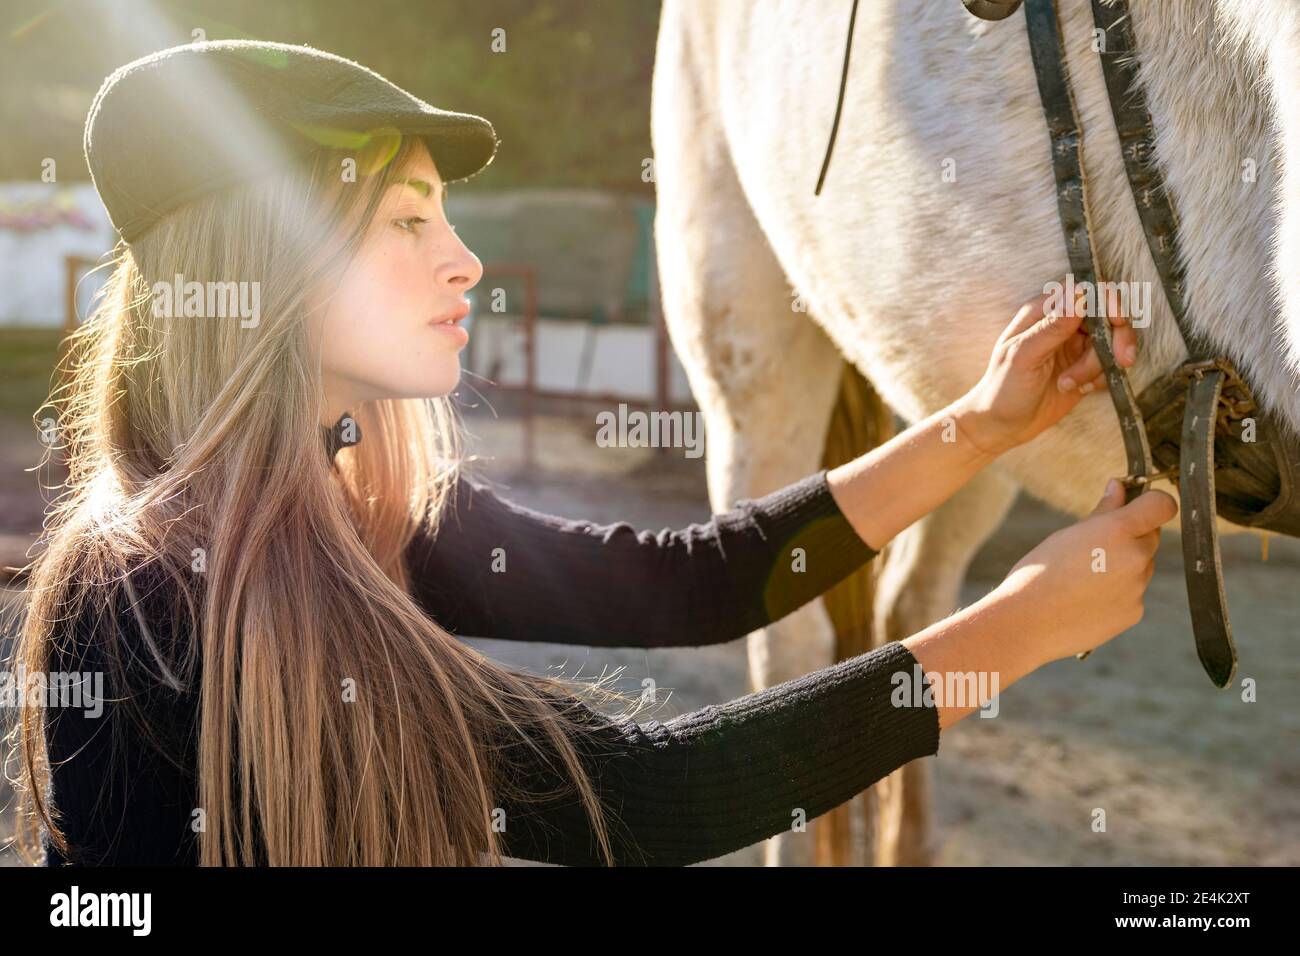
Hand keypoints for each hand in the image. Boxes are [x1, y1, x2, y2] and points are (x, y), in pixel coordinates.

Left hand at [953, 284, 1138, 455]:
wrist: (1003, 426)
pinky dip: (1102, 378)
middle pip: (1108, 313)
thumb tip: (1078, 292)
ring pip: (1112, 341)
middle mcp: (1062, 323)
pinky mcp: (1086, 367)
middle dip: (1116, 337)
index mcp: (1043, 311)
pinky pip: (1110, 364)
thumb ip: (1051, 326)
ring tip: (1069, 384)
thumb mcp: (1023, 356)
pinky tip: (1080, 390)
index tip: (1117, 320)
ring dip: (1098, 365)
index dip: (1107, 300)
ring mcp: (1076, 345)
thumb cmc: (1003, 388)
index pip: (1084, 289)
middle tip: (1119, 359)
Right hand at [990, 479, 1176, 665]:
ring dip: (1123, 566)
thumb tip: (1120, 489)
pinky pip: (1132, 594)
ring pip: (1141, 567)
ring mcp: (1137, 588)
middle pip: (1151, 536)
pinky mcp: (1134, 613)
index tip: (1139, 504)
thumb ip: (1102, 512)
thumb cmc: (1038, 574)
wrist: (1026, 623)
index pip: (1162, 506)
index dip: (1153, 502)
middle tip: (1095, 545)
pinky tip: (1086, 600)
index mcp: (1117, 531)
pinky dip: (1116, 593)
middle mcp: (1135, 558)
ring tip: (1083, 578)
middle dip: (1132, 535)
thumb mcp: (1066, 535)